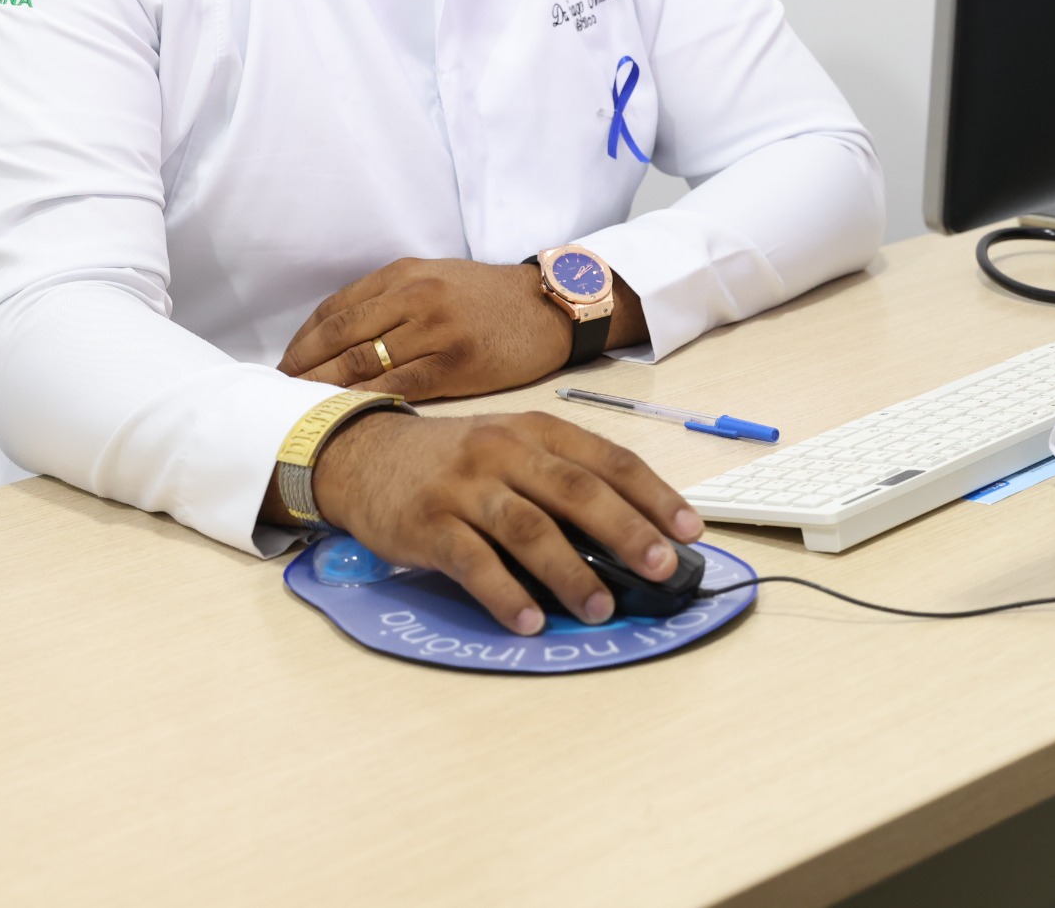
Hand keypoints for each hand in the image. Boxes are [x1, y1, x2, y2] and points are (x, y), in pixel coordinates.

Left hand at [278, 257, 643, 399]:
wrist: (550, 306)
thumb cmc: (490, 298)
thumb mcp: (436, 278)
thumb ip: (389, 300)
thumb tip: (338, 339)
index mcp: (403, 274)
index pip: (334, 310)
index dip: (301, 343)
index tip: (283, 369)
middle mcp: (413, 296)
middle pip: (339, 339)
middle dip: (301, 371)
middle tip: (276, 399)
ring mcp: (433, 330)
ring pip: (360, 364)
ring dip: (323, 391)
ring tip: (302, 414)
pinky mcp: (455, 363)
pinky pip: (396, 387)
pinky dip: (363, 403)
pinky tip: (344, 418)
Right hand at [305, 409, 703, 633]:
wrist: (364, 455)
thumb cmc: (455, 461)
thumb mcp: (512, 452)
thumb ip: (562, 483)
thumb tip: (629, 540)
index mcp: (538, 432)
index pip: (608, 460)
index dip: (654, 495)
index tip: (690, 530)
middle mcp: (505, 451)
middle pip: (577, 491)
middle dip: (627, 531)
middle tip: (662, 569)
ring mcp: (465, 486)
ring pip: (529, 528)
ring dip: (571, 572)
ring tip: (602, 608)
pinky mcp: (428, 524)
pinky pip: (473, 562)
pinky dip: (505, 594)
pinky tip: (530, 622)